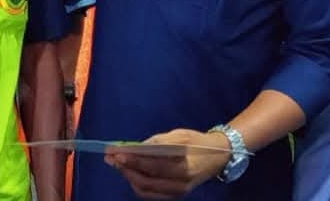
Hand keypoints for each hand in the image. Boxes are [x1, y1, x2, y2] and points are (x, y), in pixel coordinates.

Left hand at [105, 129, 230, 199]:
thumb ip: (157, 142)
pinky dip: (137, 184)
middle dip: (126, 168)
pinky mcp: (175, 194)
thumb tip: (135, 147)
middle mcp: (181, 182)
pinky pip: (151, 193)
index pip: (153, 163)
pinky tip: (130, 173)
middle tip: (111, 157)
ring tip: (118, 164)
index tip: (116, 151)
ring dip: (129, 176)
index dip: (133, 158)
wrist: (217, 157)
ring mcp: (178, 191)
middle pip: (147, 179)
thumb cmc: (196, 142)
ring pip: (146, 189)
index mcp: (184, 165)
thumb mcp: (179, 135)